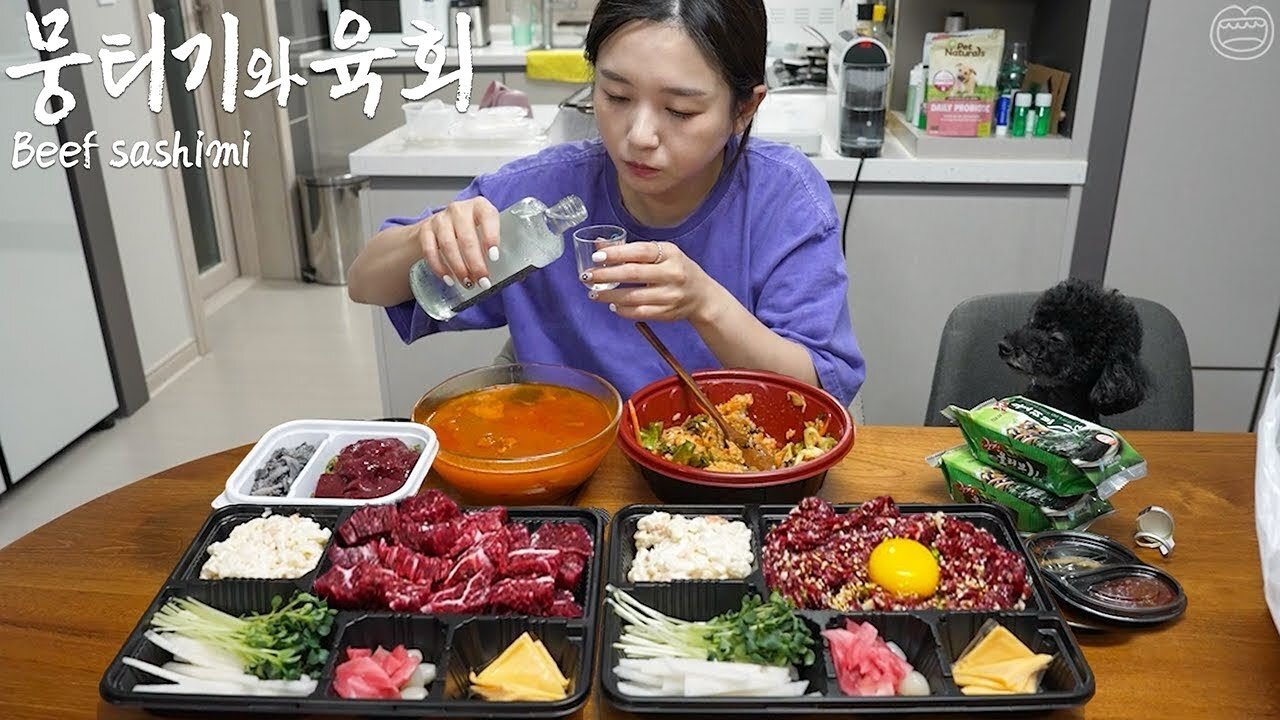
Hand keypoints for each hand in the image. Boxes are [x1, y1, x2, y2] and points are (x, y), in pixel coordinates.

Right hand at [415, 197, 500, 288]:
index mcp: (480, 206)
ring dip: (458, 268)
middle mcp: (459, 210)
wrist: (444, 226)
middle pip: (466, 237)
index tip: (494, 257)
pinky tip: (449, 279)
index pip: (487, 217)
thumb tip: (520, 276)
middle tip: (482, 281)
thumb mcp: (488, 233)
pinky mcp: (426, 230)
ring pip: (448, 245)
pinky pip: (430, 250)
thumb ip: (502, 249)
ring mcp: (441, 218)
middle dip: (475, 263)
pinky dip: (439, 267)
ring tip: (467, 283)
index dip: (491, 237)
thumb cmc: (473, 231)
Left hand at [582, 241, 720, 322]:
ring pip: (633, 297)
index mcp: (670, 254)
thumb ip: (632, 250)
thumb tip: (599, 245)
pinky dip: (622, 310)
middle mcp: (671, 274)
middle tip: (587, 276)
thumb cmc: (677, 269)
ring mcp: (670, 295)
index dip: (616, 254)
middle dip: (606, 275)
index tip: (596, 257)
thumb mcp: (661, 253)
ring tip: (593, 293)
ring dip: (609, 296)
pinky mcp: (666, 313)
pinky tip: (612, 305)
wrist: (702, 296)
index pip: (639, 252)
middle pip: (633, 274)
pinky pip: (639, 312)